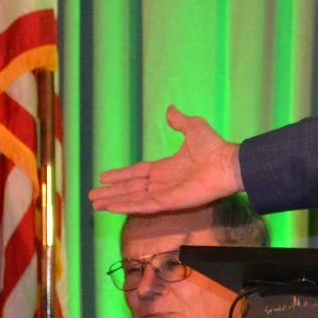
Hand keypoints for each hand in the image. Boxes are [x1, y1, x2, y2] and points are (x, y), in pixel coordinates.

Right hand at [89, 106, 242, 212]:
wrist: (226, 162)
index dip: (120, 176)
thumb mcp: (193, 127)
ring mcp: (164, 194)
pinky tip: (111, 208)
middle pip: (130, 188)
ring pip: (132, 198)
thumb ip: (178, 121)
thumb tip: (170, 109)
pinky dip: (127, 206)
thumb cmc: (213, 147)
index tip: (104, 177)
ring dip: (113, 200)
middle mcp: (162, 182)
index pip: (137, 173)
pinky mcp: (168, 203)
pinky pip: (143, 205)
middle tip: (91, 196)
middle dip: (111, 192)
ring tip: (94, 204)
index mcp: (165, 168)